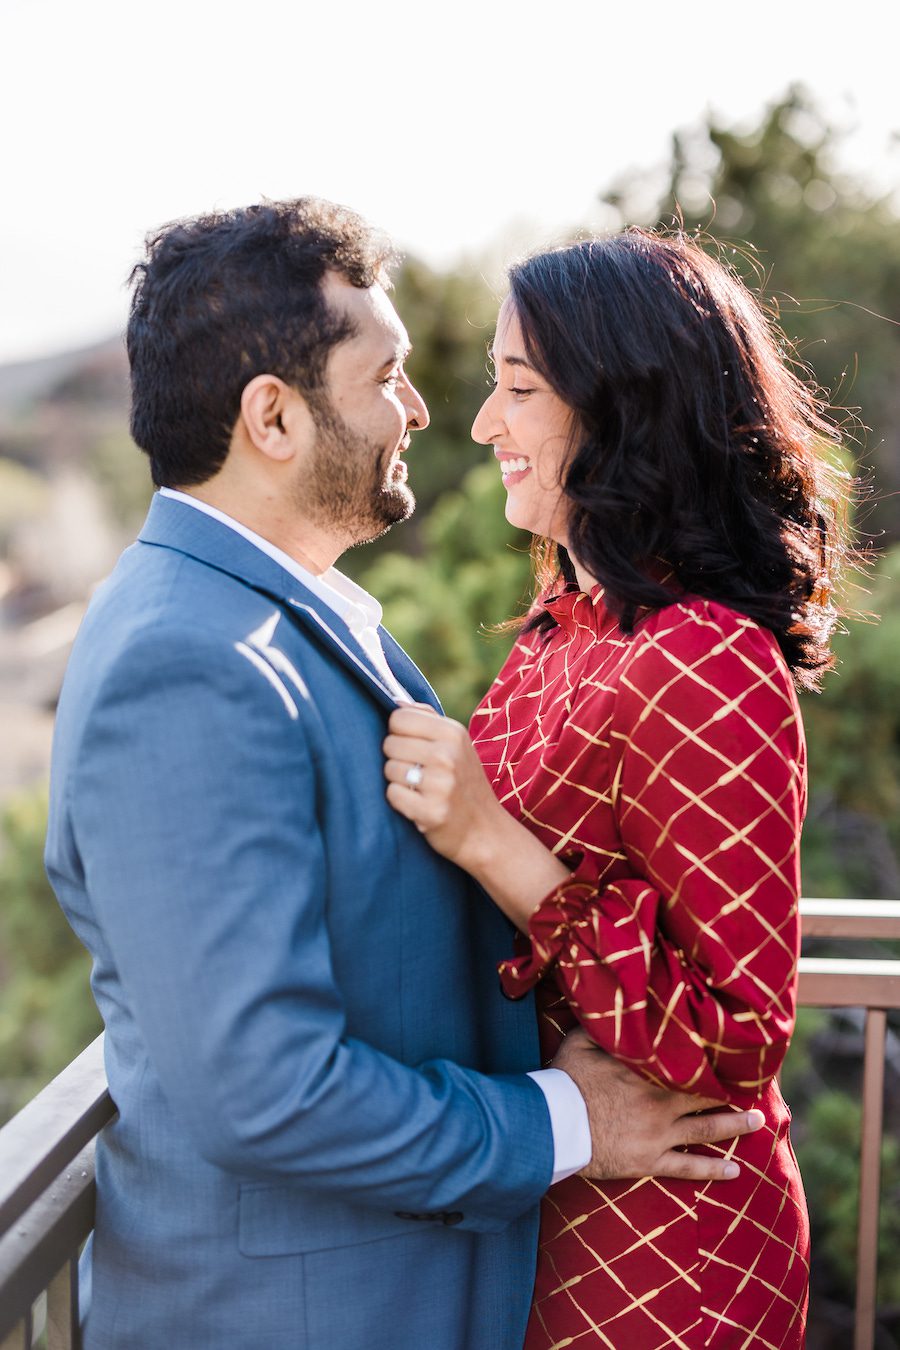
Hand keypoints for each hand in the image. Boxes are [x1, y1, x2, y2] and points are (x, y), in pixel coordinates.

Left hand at [383, 704, 503, 869]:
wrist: (486, 831)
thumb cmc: (465, 782)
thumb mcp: (456, 743)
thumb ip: (427, 718)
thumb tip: (395, 700)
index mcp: (453, 732)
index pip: (399, 717)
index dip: (398, 732)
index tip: (412, 746)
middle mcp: (448, 755)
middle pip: (389, 743)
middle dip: (397, 758)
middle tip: (418, 772)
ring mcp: (441, 784)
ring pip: (389, 769)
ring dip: (398, 781)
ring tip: (420, 789)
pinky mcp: (431, 811)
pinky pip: (392, 795)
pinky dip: (400, 801)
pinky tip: (418, 804)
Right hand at [552, 1028, 763, 1181]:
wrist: (554, 1126)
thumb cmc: (565, 1081)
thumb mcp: (580, 1042)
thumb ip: (603, 1027)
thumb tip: (618, 1007)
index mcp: (648, 1072)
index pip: (690, 1063)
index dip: (713, 1059)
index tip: (734, 1053)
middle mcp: (660, 1102)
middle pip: (707, 1095)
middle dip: (734, 1091)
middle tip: (758, 1086)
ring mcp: (658, 1134)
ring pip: (705, 1130)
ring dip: (734, 1126)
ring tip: (758, 1122)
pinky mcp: (649, 1161)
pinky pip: (687, 1167)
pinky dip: (713, 1170)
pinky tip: (734, 1171)